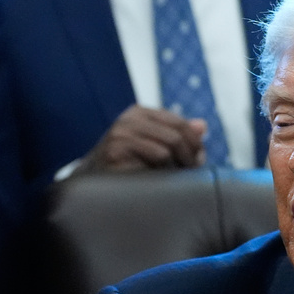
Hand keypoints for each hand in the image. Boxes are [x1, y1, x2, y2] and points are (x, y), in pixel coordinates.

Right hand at [76, 105, 207, 173]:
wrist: (90, 180)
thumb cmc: (123, 164)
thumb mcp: (151, 145)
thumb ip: (175, 134)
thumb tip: (202, 126)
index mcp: (139, 113)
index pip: (178, 122)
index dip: (194, 142)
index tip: (198, 160)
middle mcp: (129, 119)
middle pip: (177, 135)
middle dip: (190, 155)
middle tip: (192, 172)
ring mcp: (121, 134)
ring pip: (168, 147)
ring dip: (178, 166)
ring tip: (177, 179)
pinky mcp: (117, 151)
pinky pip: (156, 158)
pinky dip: (164, 171)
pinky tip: (161, 180)